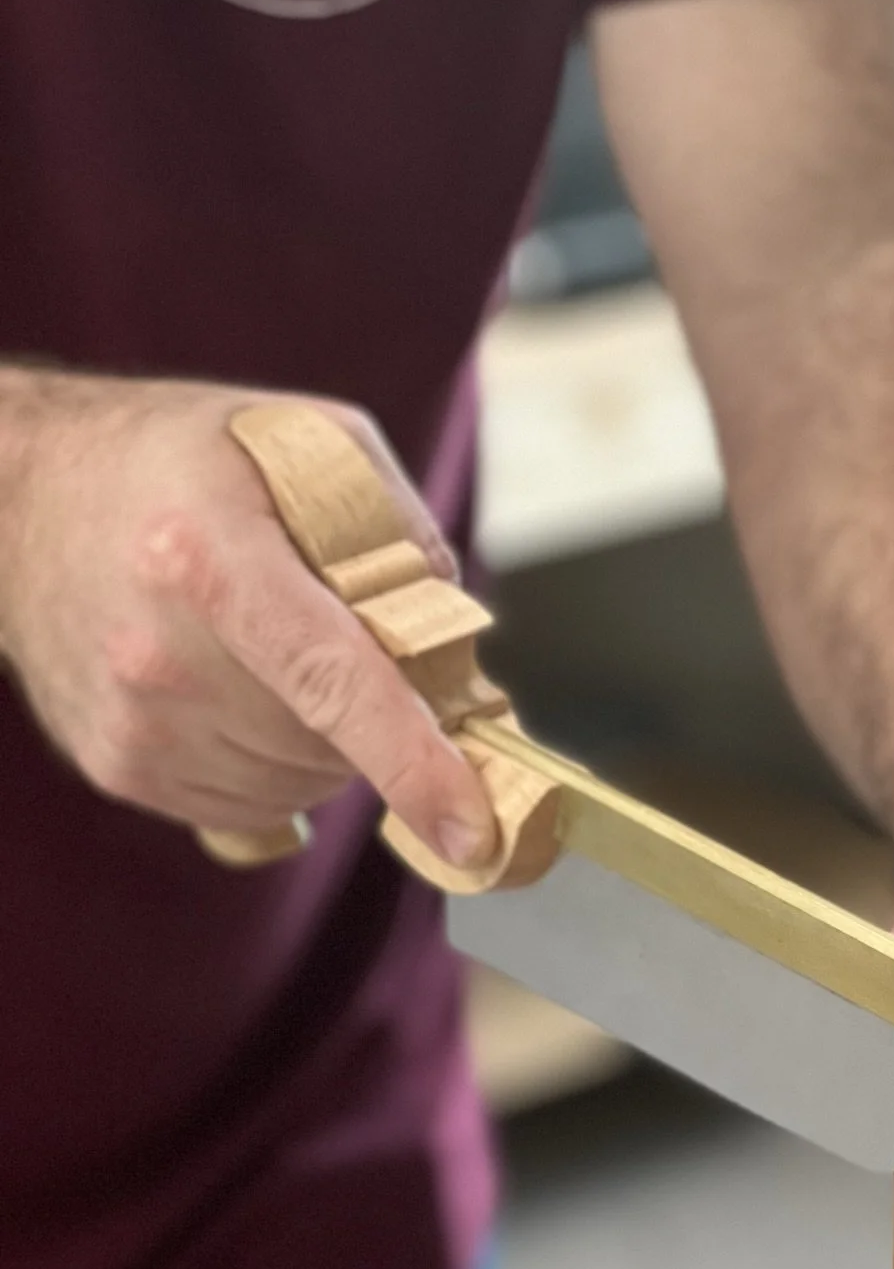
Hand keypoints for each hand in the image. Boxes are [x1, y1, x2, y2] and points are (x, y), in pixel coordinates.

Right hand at [0, 372, 495, 862]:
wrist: (24, 497)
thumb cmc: (181, 462)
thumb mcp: (304, 441)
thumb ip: (398, 531)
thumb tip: (453, 640)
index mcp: (210, 558)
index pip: (332, 679)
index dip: (413, 760)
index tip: (473, 827)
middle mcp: (159, 653)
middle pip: (332, 741)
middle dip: (376, 709)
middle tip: (344, 634)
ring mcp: (134, 722)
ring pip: (300, 784)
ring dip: (325, 739)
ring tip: (276, 652)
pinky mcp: (119, 766)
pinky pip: (251, 802)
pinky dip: (277, 762)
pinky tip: (241, 689)